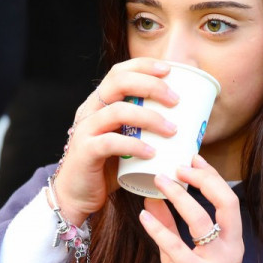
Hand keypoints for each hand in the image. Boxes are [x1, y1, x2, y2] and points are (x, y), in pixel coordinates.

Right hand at [51, 58, 178, 225]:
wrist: (77, 196)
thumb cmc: (107, 168)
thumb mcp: (126, 141)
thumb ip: (144, 128)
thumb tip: (185, 123)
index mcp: (100, 103)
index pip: (119, 72)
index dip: (143, 66)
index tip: (169, 70)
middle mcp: (90, 110)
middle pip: (118, 83)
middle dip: (151, 86)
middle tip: (176, 100)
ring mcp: (85, 129)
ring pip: (117, 111)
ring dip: (149, 118)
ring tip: (172, 130)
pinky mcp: (85, 151)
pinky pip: (110, 142)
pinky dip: (134, 145)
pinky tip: (152, 152)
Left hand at [138, 155, 242, 262]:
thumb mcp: (180, 257)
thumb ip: (170, 228)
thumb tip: (153, 198)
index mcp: (231, 242)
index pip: (229, 200)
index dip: (212, 176)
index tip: (192, 157)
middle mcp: (230, 250)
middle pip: (227, 203)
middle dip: (204, 179)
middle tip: (179, 165)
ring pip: (202, 221)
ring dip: (179, 197)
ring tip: (158, 181)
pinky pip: (177, 248)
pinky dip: (159, 229)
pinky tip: (143, 216)